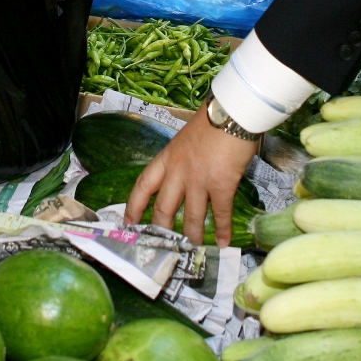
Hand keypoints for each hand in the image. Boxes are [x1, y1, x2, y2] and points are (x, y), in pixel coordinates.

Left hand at [126, 110, 258, 247]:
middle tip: (163, 244)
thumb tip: (186, 170)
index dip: (134, 206)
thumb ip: (182, 157)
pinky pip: (220, 213)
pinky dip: (223, 230)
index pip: (143, 185)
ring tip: (193, 247)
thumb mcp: (185, 139)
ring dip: (192, 235)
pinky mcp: (221, 185)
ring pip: (190, 216)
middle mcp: (178, 172)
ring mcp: (199, 180)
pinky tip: (225, 241)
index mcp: (167, 158)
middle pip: (163, 207)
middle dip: (162, 229)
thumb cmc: (211, 121)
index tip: (129, 222)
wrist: (231, 113)